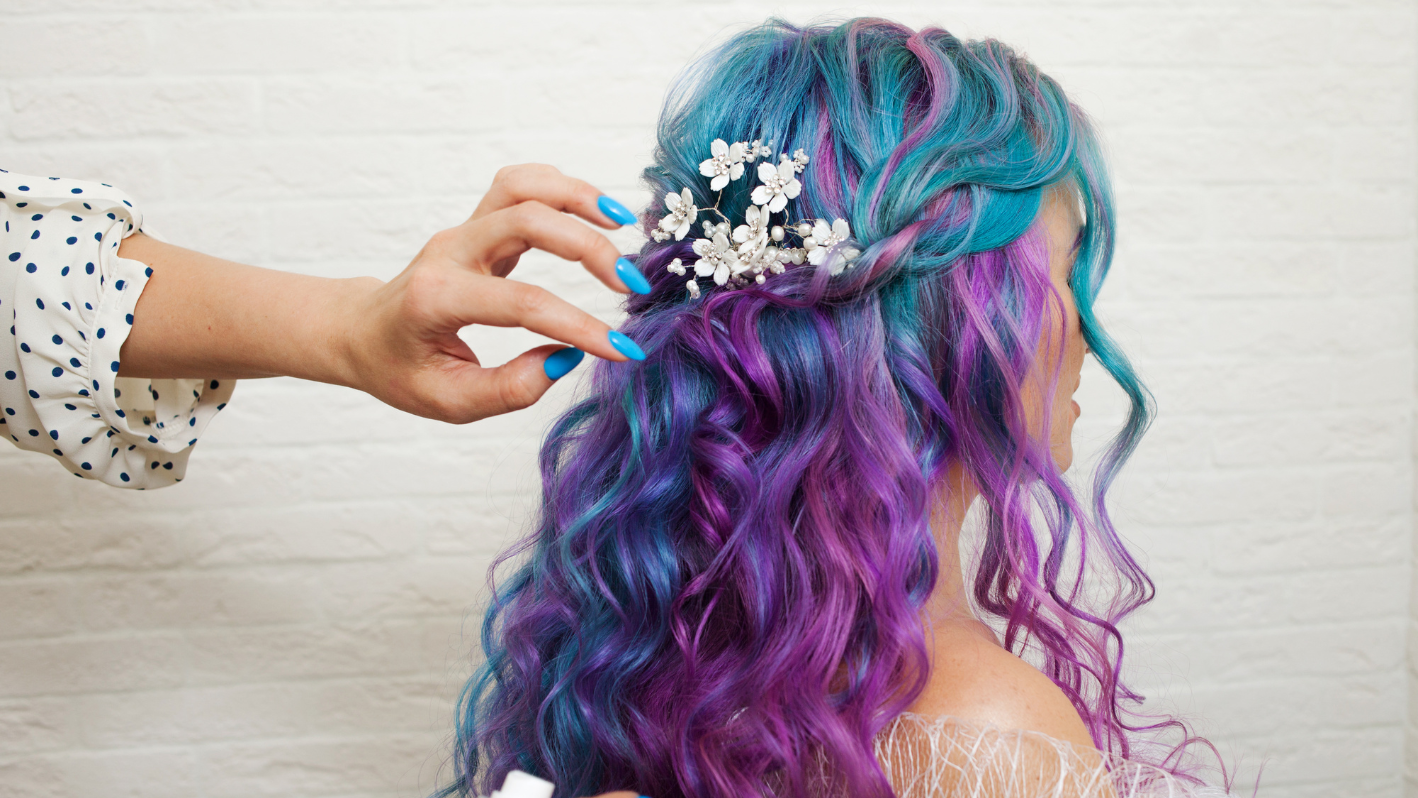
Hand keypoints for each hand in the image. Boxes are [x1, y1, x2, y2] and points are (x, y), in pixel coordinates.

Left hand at [339, 164, 649, 422]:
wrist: (361, 331)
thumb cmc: (402, 369)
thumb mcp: (448, 400)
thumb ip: (509, 389)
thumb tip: (567, 358)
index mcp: (437, 298)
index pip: (522, 305)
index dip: (579, 327)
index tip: (622, 350)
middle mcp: (449, 253)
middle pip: (527, 222)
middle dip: (588, 250)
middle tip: (632, 286)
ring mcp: (462, 231)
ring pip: (520, 187)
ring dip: (577, 197)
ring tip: (622, 225)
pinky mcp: (476, 224)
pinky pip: (518, 186)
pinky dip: (560, 188)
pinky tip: (595, 213)